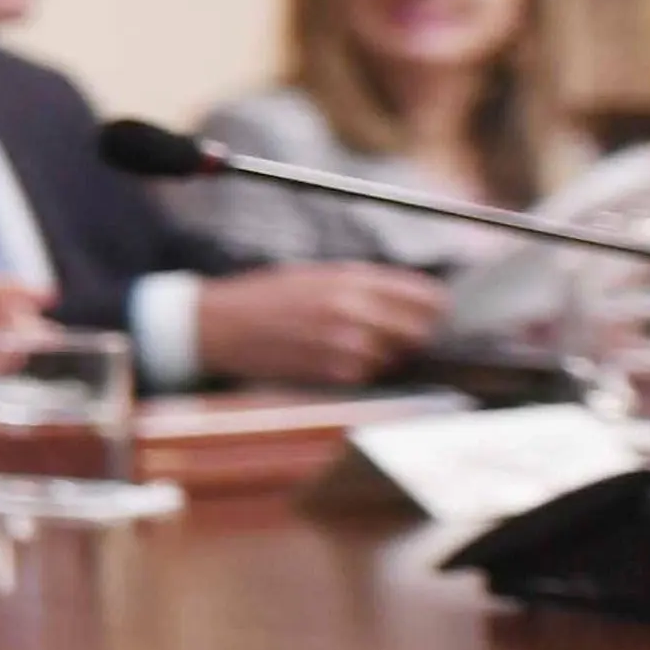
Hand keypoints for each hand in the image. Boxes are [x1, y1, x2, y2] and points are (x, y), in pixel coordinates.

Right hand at [189, 261, 448, 387]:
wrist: (217, 326)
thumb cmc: (264, 297)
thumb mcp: (316, 274)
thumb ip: (365, 283)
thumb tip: (412, 297)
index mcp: (354, 280)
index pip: (429, 297)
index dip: (432, 306)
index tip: (428, 312)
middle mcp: (357, 310)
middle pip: (421, 331)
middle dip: (410, 333)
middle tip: (389, 333)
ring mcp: (348, 345)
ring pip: (396, 356)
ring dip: (382, 354)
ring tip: (346, 344)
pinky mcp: (336, 374)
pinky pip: (368, 375)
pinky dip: (358, 370)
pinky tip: (329, 358)